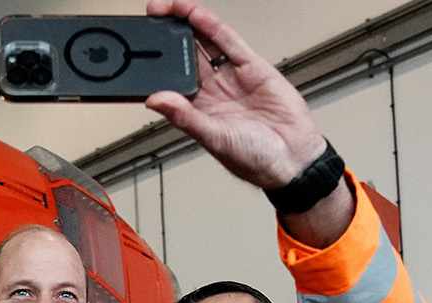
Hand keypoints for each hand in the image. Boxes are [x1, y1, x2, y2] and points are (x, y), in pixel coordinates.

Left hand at [144, 0, 354, 246]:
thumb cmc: (256, 159)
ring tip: (165, 9)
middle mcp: (213, 91)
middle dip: (166, 38)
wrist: (294, 159)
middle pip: (185, 57)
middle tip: (149, 20)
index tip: (137, 52)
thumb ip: (185, 117)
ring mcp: (232, 77)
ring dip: (186, 25)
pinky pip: (228, 41)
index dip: (155, 66)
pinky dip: (211, 26)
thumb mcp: (214, 139)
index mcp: (198, 111)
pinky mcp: (253, 67)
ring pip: (205, 44)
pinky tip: (195, 14)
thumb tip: (155, 100)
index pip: (171, 81)